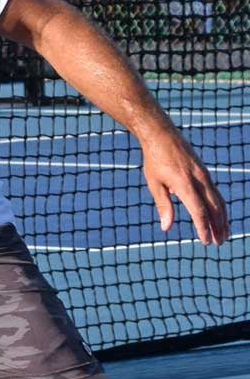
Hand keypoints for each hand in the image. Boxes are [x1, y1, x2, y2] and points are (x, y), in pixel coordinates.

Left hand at [141, 131, 229, 245]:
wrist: (162, 136)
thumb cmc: (154, 161)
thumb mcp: (154, 184)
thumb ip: (163, 205)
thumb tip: (166, 227)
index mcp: (185, 184)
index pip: (198, 210)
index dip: (203, 227)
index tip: (206, 241)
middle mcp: (199, 179)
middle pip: (213, 207)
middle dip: (217, 227)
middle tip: (219, 243)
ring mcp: (204, 175)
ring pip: (218, 200)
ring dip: (222, 218)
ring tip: (223, 234)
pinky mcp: (205, 173)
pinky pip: (216, 193)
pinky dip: (219, 206)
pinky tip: (219, 216)